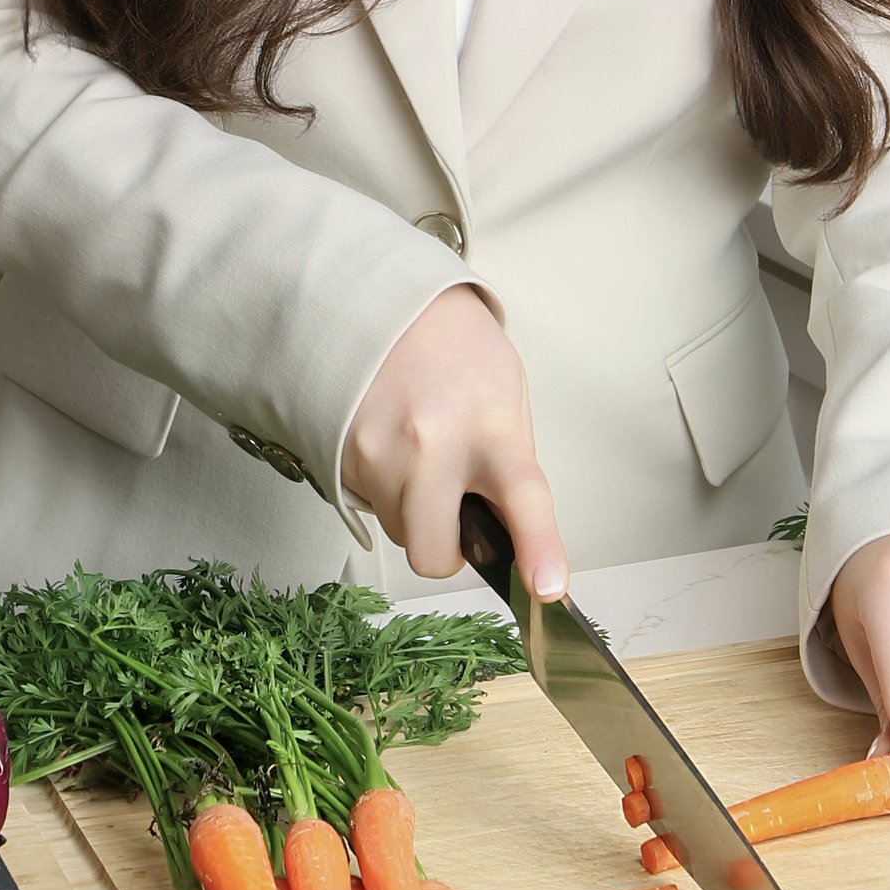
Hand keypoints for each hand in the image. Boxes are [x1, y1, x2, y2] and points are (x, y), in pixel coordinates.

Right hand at [342, 287, 569, 598]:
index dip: (538, 548)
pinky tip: (391, 446)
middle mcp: (432, 443)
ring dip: (413, 514)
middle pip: (434, 552)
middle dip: (446, 548)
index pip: (523, 497)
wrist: (377, 300)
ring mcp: (380, 453)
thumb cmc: (452, 347)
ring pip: (399, 534)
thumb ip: (510, 462)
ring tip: (419, 458)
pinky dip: (384, 490)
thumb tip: (510, 527)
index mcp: (489, 425)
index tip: (548, 588)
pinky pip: (371, 508)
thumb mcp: (506, 394)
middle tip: (456, 510)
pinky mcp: (341, 457)